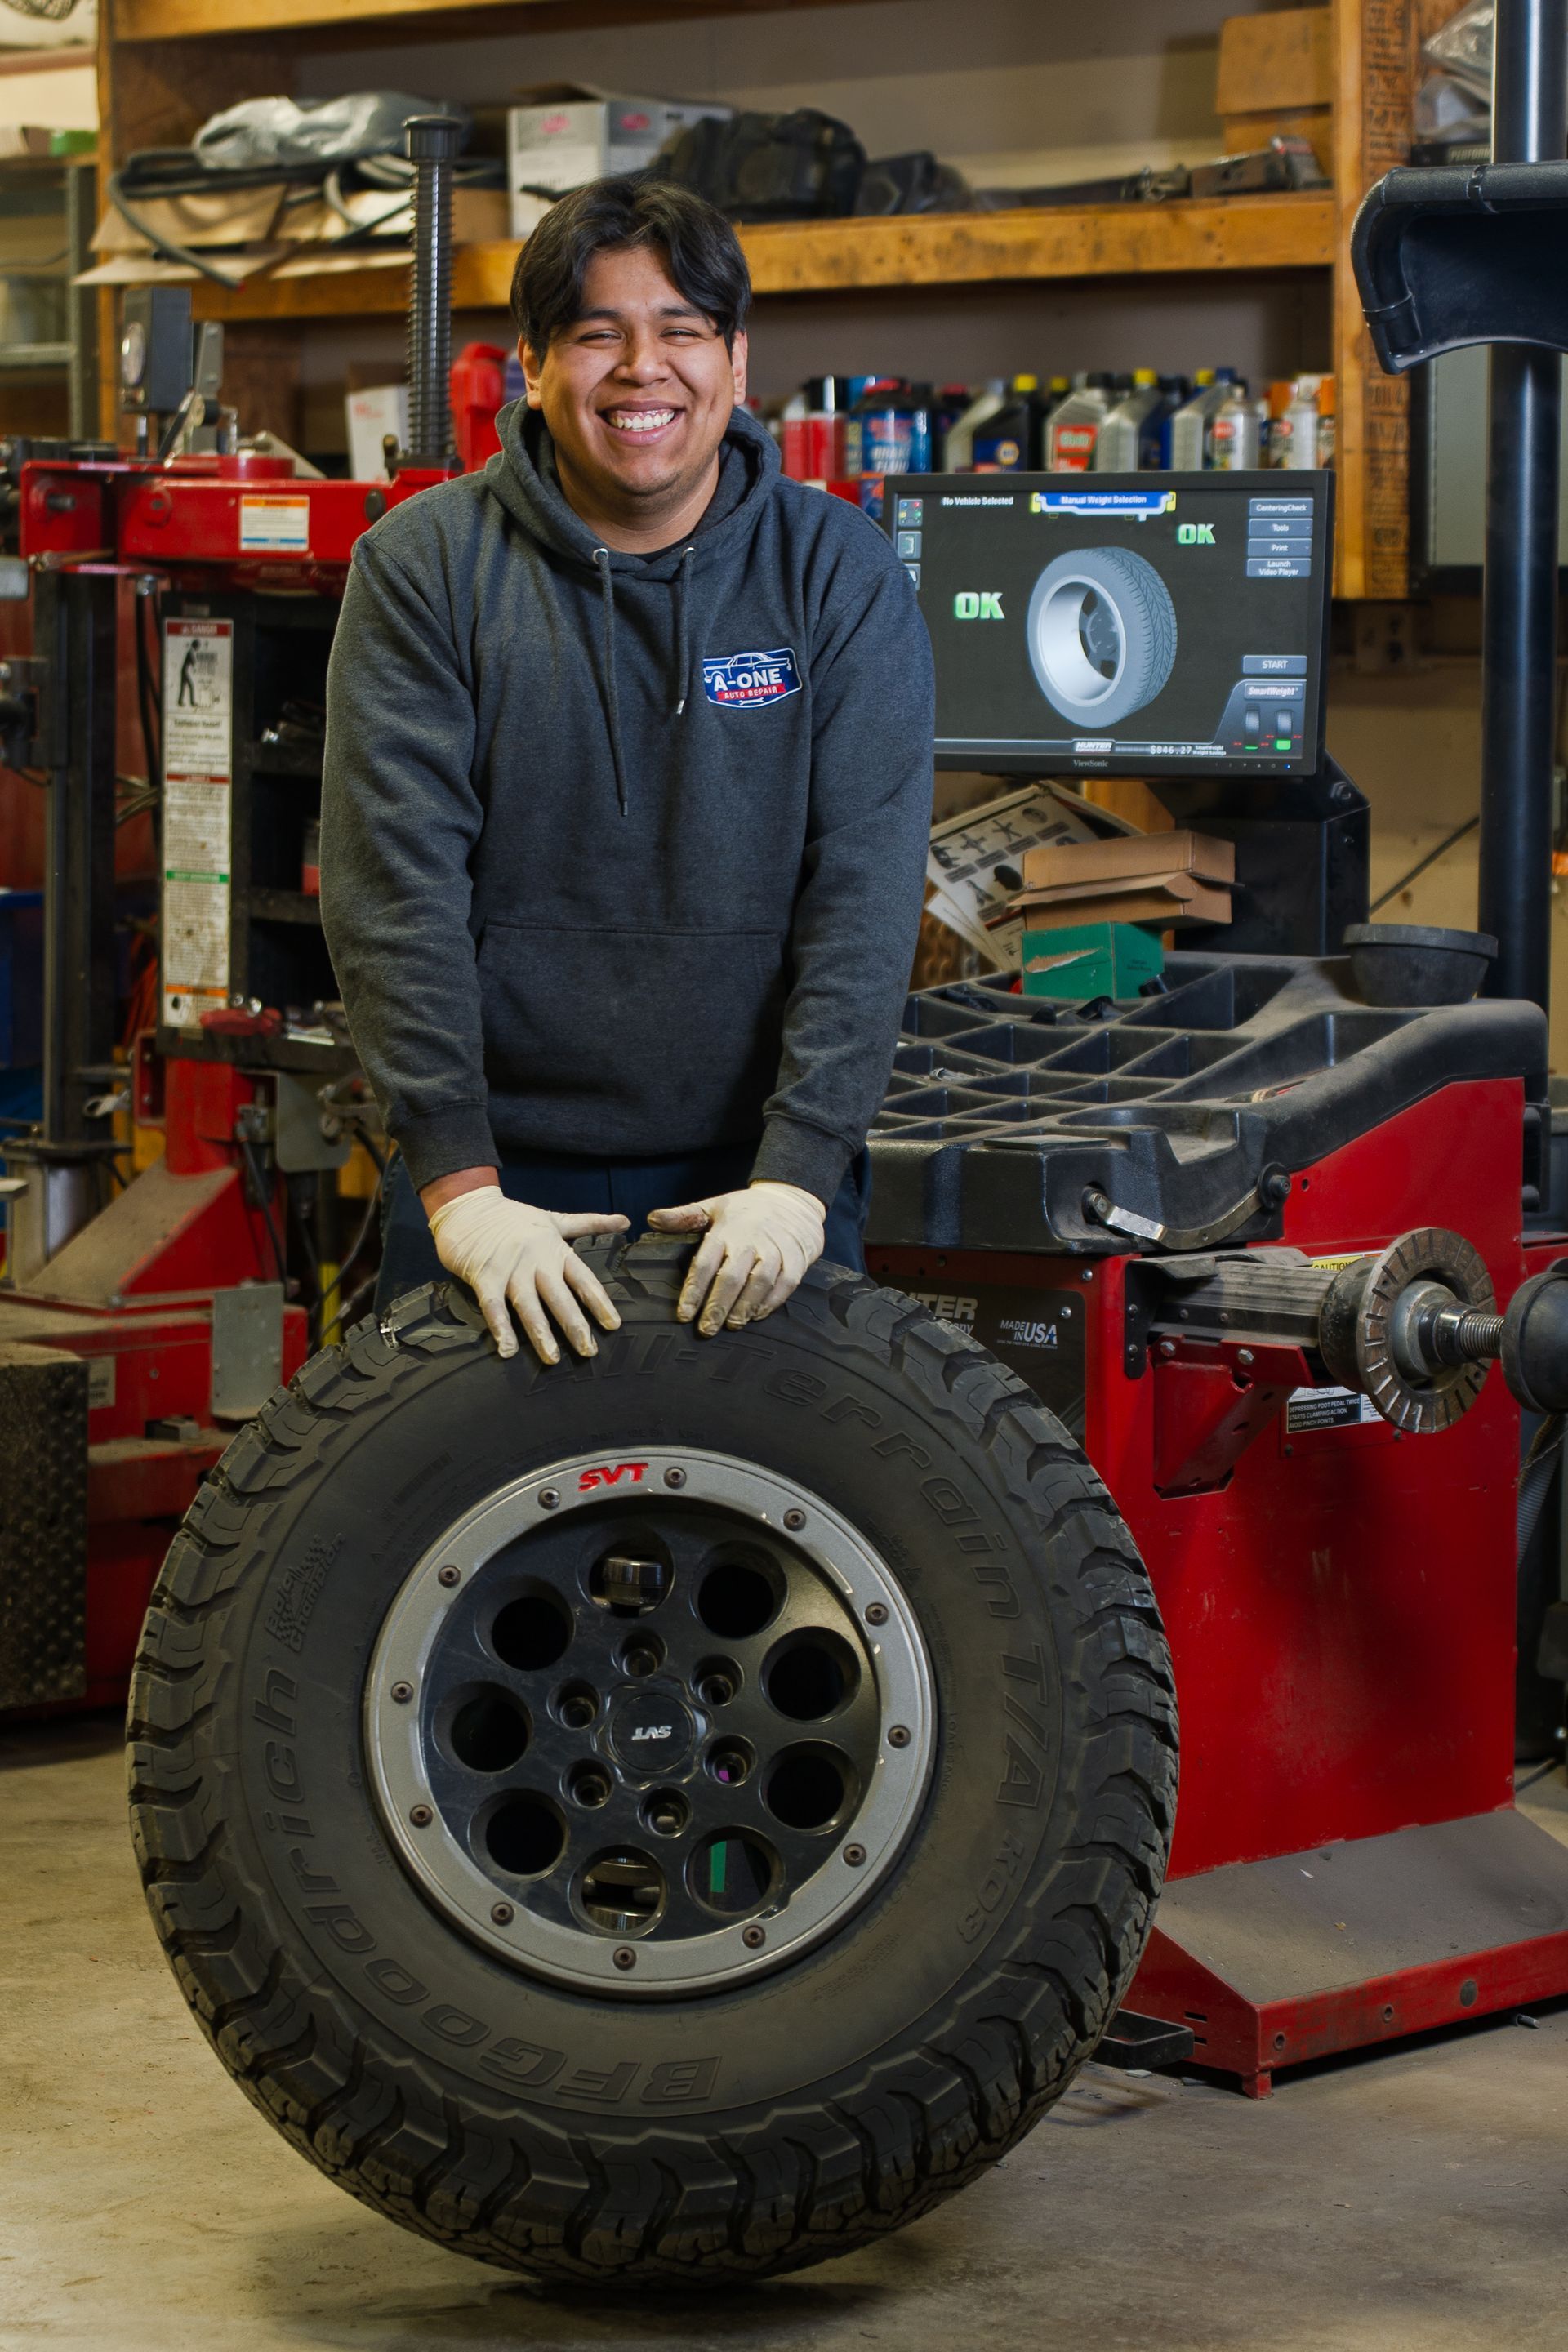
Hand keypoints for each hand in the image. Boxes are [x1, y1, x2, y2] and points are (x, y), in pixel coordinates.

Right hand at [425, 1185, 627, 1363]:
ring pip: (528, 1304)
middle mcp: (536, 1260)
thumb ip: (590, 1223)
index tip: (613, 1324)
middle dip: (574, 1324)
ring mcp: (510, 1268)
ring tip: (551, 1358)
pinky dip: (500, 1327)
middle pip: (559, 1296)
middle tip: (588, 1351)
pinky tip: (506, 1349)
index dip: (599, 1302)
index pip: (583, 1278)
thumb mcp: (554, 1218)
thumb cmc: (512, 1216)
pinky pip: (493, 1305)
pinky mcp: (484, 1275)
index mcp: (555, 1248)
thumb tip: (626, 1220)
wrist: (468, 1206)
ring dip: (540, 1333)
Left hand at [647, 1182, 825, 1335]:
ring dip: (744, 1307)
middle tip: (705, 1329)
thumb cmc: (747, 1210)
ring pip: (760, 1282)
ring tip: (731, 1325)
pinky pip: (785, 1284)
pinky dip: (771, 1302)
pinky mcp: (796, 1260)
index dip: (693, 1291)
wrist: (792, 1201)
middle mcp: (751, 1240)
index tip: (683, 1315)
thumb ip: (683, 1217)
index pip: (705, 1263)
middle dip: (717, 1306)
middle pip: (732, 1277)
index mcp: (726, 1229)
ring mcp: (776, 1250)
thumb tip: (651, 1219)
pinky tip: (757, 1316)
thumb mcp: (713, 1207)